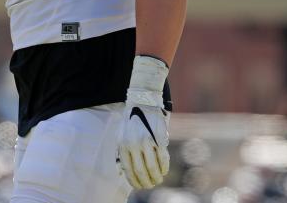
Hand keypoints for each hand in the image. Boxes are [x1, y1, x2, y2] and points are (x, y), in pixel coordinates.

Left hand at [117, 56, 169, 189]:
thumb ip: (124, 152)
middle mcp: (134, 145)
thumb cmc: (132, 120)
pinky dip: (164, 167)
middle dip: (146, 181)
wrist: (143, 101)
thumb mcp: (122, 135)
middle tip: (150, 185)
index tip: (139, 186)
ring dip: (156, 176)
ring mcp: (146, 141)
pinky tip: (164, 170)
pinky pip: (162, 157)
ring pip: (152, 167)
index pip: (129, 170)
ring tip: (158, 180)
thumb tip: (125, 172)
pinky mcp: (158, 138)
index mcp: (123, 145)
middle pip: (141, 171)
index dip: (135, 181)